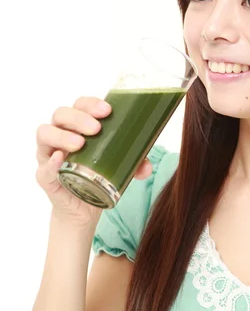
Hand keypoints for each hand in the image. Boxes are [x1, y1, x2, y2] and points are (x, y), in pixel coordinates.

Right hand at [35, 96, 152, 228]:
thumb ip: (135, 163)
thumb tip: (146, 167)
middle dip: (78, 118)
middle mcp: (60, 134)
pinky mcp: (45, 177)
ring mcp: (49, 154)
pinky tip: (60, 159)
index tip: (107, 110)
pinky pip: (42, 168)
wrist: (84, 206)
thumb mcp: (121, 165)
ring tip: (80, 144)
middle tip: (96, 129)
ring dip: (62, 135)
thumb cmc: (99, 174)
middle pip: (61, 114)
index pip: (79, 105)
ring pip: (45, 133)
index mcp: (78, 125)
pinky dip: (50, 163)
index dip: (90, 104)